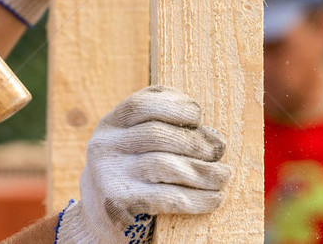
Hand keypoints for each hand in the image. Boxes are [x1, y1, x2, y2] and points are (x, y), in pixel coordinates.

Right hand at [55, 86, 230, 242]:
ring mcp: (109, 174)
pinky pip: (167, 197)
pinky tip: (214, 199)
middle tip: (219, 152)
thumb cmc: (131, 173)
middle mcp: (104, 145)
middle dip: (195, 142)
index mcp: (111, 123)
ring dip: (203, 171)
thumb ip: (164, 127)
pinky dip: (197, 198)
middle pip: (157, 134)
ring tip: (223, 175)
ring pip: (164, 165)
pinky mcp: (119, 204)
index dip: (176, 106)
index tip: (198, 118)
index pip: (144, 104)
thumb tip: (211, 137)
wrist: (99, 219)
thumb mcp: (136, 143)